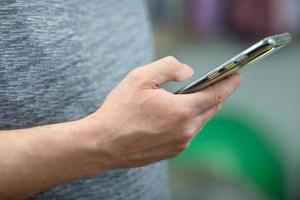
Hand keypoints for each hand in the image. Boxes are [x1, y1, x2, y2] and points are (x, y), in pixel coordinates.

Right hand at [86, 56, 242, 168]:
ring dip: (199, 108)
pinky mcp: (172, 151)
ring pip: (199, 121)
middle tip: (216, 84)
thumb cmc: (119, 111)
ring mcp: (179, 143)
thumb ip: (169, 67)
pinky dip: (188, 120)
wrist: (103, 143)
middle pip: (210, 109)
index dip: (228, 83)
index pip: (215, 94)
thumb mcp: (140, 77)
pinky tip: (175, 115)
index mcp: (181, 111)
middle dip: (215, 95)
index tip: (238, 76)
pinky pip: (188, 132)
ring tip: (190, 97)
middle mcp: (185, 130)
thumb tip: (188, 72)